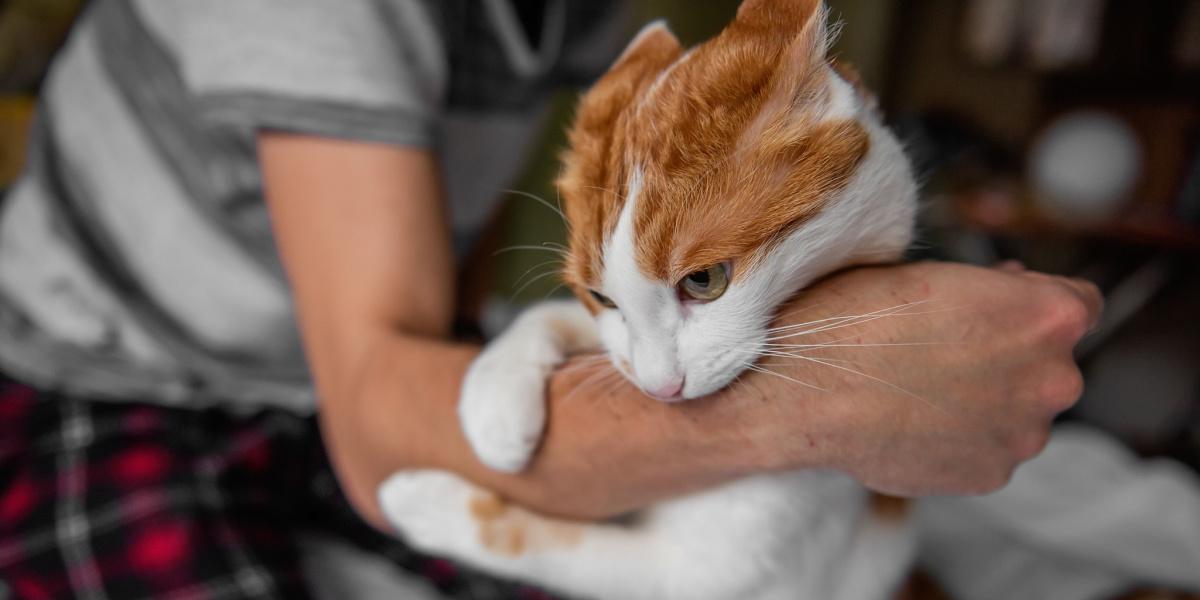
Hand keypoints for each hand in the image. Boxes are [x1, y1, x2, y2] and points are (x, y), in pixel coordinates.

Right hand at [745, 261, 1102, 495]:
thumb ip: (988, 289)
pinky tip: (914, 423)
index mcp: (1047, 316)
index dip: (1032, 301)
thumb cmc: (851, 321)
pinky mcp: (992, 475)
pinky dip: (962, 438)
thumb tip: (1007, 294)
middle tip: (945, 350)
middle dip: (1010, 355)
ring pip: (1020, 410)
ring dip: (987, 400)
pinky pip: (989, 449)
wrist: (803, 394)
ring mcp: (1024, 434)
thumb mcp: (926, 273)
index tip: (996, 308)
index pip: (1081, 302)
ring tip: (921, 391)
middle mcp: (1053, 378)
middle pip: (1051, 362)